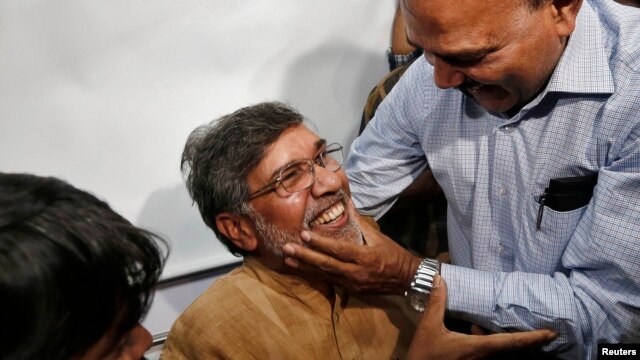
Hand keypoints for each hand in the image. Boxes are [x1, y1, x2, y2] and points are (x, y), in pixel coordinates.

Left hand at [282, 200, 421, 293]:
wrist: (406, 279)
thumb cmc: (393, 254)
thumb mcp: (378, 236)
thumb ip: (359, 220)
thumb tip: (346, 201)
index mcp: (365, 257)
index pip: (339, 249)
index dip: (320, 243)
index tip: (304, 234)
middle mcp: (356, 272)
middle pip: (327, 265)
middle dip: (305, 256)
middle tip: (287, 248)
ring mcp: (352, 283)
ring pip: (324, 276)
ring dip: (304, 268)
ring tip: (287, 260)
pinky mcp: (350, 290)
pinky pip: (328, 282)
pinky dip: (313, 276)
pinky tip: (299, 270)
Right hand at [408, 275, 556, 359]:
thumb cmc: (425, 355)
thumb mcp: (428, 327)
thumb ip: (436, 303)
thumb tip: (440, 279)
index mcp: (478, 348)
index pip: (512, 342)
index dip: (533, 338)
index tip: (551, 333)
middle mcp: (482, 358)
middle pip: (509, 347)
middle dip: (521, 336)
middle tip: (533, 323)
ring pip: (496, 349)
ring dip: (497, 337)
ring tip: (487, 321)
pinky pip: (485, 352)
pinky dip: (484, 340)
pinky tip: (470, 330)